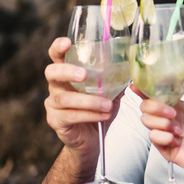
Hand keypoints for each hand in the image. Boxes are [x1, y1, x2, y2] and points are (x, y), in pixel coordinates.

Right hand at [44, 37, 117, 155]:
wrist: (92, 141)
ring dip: (88, 100)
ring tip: (107, 104)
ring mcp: (53, 105)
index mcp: (67, 75)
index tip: (67, 42)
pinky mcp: (55, 121)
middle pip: (52, 73)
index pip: (57, 56)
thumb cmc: (100, 111)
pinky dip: (89, 115)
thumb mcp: (111, 93)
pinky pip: (70, 116)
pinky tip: (104, 115)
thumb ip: (116, 79)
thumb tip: (131, 65)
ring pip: (65, 99)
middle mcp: (56, 87)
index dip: (58, 47)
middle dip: (67, 71)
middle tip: (84, 75)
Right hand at [139, 55, 183, 182]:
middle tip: (173, 113)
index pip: (154, 95)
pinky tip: (179, 141)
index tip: (135, 84)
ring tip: (180, 131)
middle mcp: (169, 119)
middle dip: (155, 108)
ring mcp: (166, 134)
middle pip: (145, 108)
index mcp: (177, 106)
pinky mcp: (165, 149)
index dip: (142, 90)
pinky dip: (165, 138)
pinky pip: (153, 138)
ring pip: (147, 122)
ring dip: (162, 124)